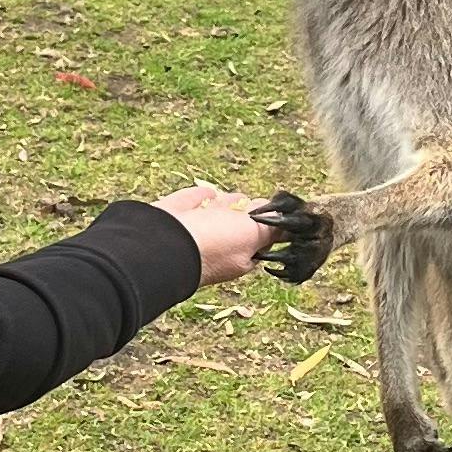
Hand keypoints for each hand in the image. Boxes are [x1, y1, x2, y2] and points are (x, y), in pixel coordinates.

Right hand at [156, 181, 273, 285]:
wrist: (162, 241)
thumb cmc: (212, 244)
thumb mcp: (253, 235)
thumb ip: (272, 227)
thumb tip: (288, 222)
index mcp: (236, 257)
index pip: (258, 243)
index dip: (267, 230)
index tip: (278, 216)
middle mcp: (214, 248)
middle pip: (236, 230)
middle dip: (247, 219)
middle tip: (259, 205)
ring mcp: (192, 232)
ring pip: (214, 217)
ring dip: (226, 207)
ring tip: (238, 197)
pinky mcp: (174, 216)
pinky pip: (191, 204)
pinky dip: (200, 199)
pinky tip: (207, 193)